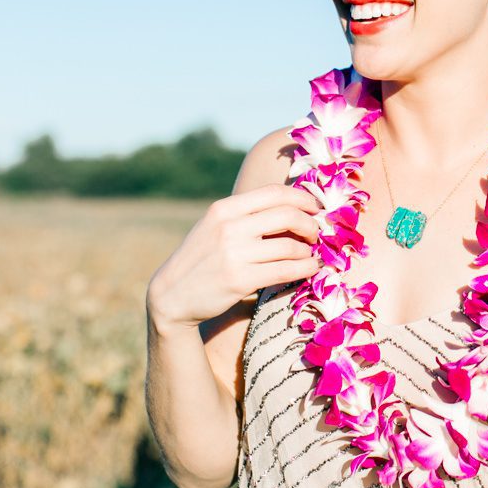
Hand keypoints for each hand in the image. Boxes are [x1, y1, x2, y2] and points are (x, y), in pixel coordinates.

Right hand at [145, 183, 322, 333]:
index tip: (315, 207)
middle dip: (310, 224)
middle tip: (315, 234)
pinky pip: (285, 271)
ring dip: (308, 251)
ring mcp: (234, 254)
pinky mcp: (240, 280)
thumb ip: (246, 215)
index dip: (302, 198)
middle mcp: (229, 227)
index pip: (274, 193)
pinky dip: (305, 269)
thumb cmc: (202, 258)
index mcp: (224, 208)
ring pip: (290, 246)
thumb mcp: (215, 226)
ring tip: (310, 255)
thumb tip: (294, 207)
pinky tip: (310, 268)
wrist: (172, 294)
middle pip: (287, 215)